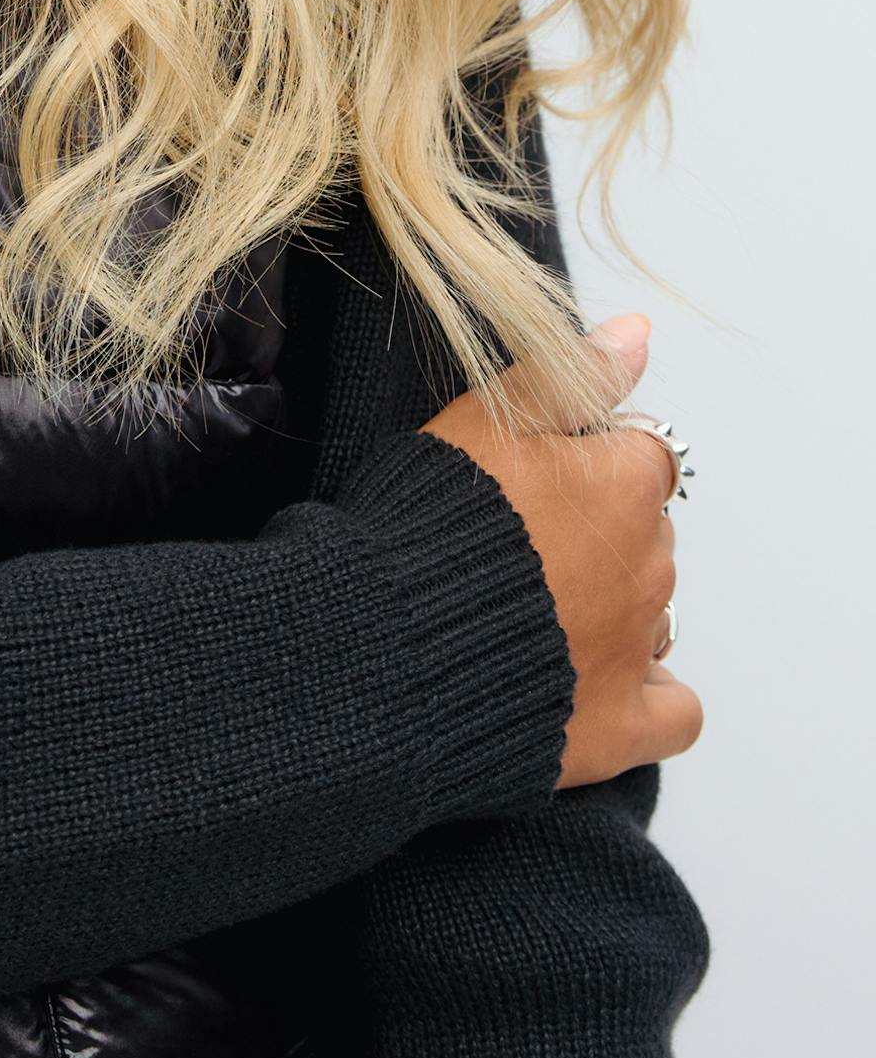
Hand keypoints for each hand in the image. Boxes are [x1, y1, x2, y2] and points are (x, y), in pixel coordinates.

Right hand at [420, 314, 704, 788]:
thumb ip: (569, 374)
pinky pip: (674, 710)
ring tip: (533, 607)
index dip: (588, 460)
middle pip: (644, 534)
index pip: (641, 456)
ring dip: (613, 605)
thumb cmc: (422, 523)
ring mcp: (636, 648)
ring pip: (652, 611)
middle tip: (518, 539)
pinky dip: (651, 694)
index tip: (533, 474)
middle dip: (598, 532)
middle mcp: (648, 565)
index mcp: (623, 486)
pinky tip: (600, 676)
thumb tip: (636, 334)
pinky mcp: (617, 723)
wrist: (383, 641)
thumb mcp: (485, 417)